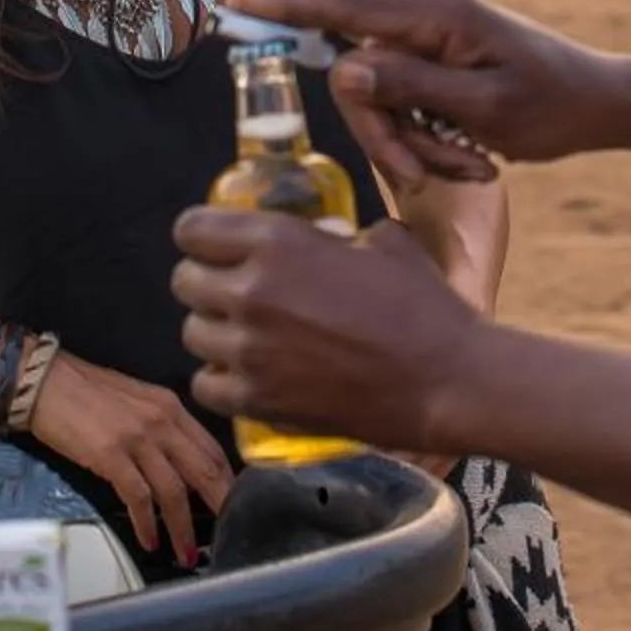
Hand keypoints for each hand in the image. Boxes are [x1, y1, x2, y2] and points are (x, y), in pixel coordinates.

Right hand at [29, 352, 233, 568]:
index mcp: (171, 406)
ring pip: (174, 491)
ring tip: (185, 553)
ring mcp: (137, 438)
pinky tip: (149, 540)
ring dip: (182, 528)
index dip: (226, 481)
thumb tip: (182, 462)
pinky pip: (139, 498)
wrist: (45, 381)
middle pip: (203, 471)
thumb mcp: (138, 400)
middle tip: (226, 535)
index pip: (211, 449)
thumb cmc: (87, 391)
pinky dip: (147, 524)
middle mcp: (161, 421)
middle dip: (218, 507)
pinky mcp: (111, 456)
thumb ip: (163, 426)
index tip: (232, 506)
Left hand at [171, 209, 487, 457]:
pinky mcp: (258, 401)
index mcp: (279, 241)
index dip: (202, 235)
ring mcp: (250, 351)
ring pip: (192, 334)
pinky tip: (248, 375)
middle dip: (206, 281)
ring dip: (214, 331)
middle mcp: (252, 291)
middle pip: (184, 281)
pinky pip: (206, 386)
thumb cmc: (423, 305)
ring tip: (245, 335)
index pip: (193, 229)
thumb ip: (337, 235)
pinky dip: (221, 380)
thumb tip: (325, 237)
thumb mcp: (384, 241)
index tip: (216, 246)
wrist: (446, 379)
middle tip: (234, 291)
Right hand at [226, 0, 611, 189]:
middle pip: (359, 79)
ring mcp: (428, 39)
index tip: (234, 8)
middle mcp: (424, 16)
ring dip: (419, 146)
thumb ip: (410, 88)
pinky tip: (475, 157)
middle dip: (389, 135)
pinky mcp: (434, 63)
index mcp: (434, 12)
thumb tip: (345, 69)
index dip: (284, 10)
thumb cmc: (552, 105)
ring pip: (382, 103)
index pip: (342, 7)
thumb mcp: (482, 109)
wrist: (599, 105)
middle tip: (426, 174)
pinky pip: (405, 108)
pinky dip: (432, 142)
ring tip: (473, 166)